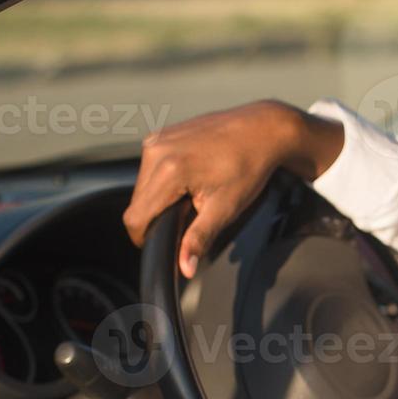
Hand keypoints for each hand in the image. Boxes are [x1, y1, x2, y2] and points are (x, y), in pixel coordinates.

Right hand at [121, 100, 344, 277]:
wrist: (262, 130)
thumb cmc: (248, 168)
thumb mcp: (224, 209)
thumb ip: (198, 239)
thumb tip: (184, 268)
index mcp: (168, 171)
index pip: (136, 218)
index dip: (144, 238)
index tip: (161, 245)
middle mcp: (156, 151)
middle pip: (136, 203)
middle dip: (155, 218)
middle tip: (186, 219)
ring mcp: (156, 139)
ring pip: (141, 186)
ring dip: (157, 199)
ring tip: (189, 198)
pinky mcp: (160, 134)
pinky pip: (149, 168)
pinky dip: (162, 181)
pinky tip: (188, 180)